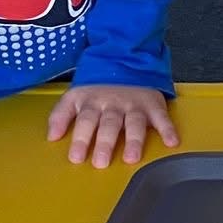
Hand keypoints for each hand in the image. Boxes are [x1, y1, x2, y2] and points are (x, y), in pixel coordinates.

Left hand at [47, 85, 178, 166]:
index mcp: (93, 103)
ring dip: (133, 140)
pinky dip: (168, 129)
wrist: (125, 61)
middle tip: (101, 162)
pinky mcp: (153, 105)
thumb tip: (51, 136)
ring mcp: (134, 105)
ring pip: (134, 123)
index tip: (77, 157)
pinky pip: (162, 117)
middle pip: (109, 125)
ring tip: (131, 157)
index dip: (81, 139)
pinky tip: (171, 142)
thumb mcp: (74, 96)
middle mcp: (113, 105)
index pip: (85, 122)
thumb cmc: (98, 88)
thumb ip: (60, 115)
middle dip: (105, 143)